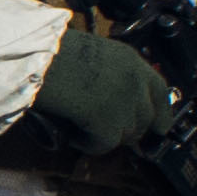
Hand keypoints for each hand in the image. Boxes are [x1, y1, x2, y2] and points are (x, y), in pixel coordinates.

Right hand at [32, 31, 178, 157]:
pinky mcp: (109, 123)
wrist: (36, 59)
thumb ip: (107, 74)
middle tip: (108, 132)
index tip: (157, 126)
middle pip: (146, 118)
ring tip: (82, 129)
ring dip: (106, 136)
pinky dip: (88, 144)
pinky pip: (104, 144)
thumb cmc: (50, 51)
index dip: (160, 112)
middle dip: (130, 129)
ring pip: (126, 134)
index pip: (160, 91)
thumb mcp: (89, 54)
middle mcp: (135, 82)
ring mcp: (125, 103)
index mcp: (130, 60)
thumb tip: (106, 97)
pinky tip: (73, 136)